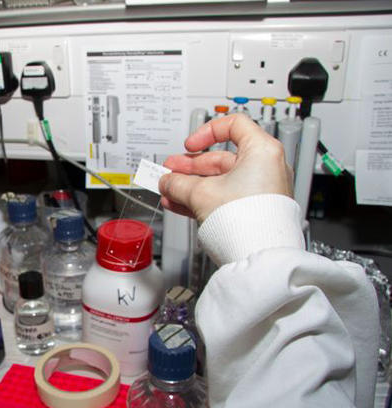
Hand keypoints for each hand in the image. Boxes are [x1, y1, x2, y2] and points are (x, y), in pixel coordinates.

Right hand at [159, 113, 292, 222]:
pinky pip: (223, 198)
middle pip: (221, 159)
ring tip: (170, 190)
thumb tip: (167, 181)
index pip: (234, 126)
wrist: (260, 255)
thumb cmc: (247, 219)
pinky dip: (202, 199)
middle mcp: (265, 169)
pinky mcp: (253, 210)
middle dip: (189, 167)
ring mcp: (260, 191)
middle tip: (170, 171)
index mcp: (261, 151)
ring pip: (219, 181)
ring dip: (191, 185)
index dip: (206, 132)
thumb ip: (178, 183)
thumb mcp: (201, 193)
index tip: (190, 145)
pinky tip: (180, 204)